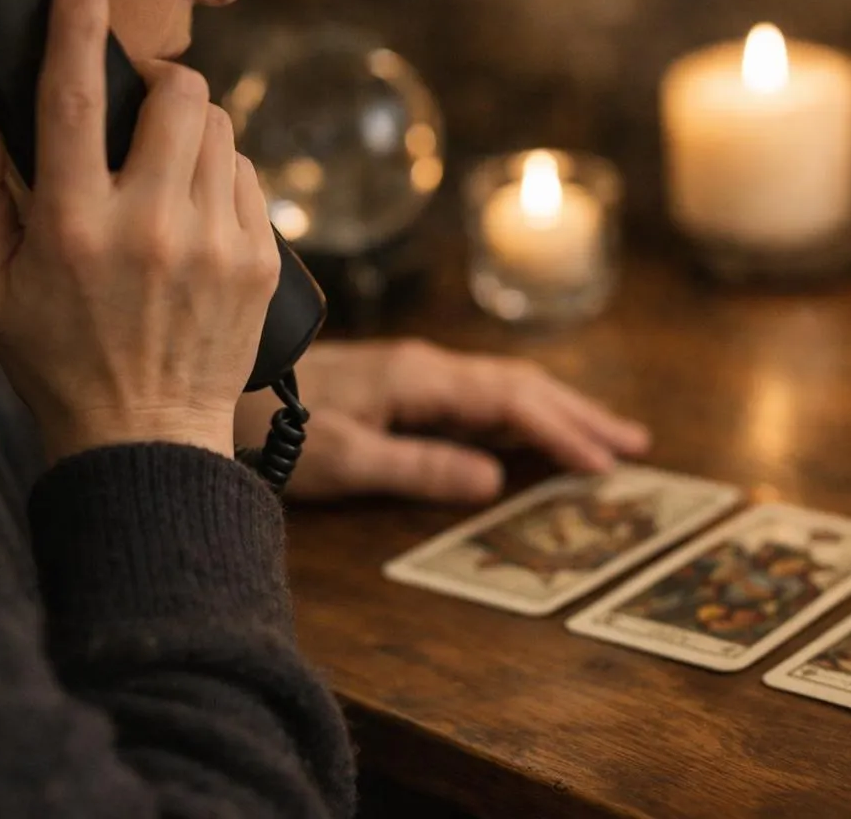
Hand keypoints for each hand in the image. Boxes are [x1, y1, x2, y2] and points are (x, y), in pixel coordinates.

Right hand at [0, 0, 277, 463]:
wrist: (147, 437)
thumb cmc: (56, 357)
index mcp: (75, 226)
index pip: (76, 98)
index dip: (78, 25)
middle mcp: (153, 228)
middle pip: (184, 94)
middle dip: (163, 83)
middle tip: (142, 108)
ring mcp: (217, 245)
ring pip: (224, 131)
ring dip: (194, 133)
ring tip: (165, 177)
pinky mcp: (261, 262)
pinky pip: (252, 178)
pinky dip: (223, 179)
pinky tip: (195, 217)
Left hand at [235, 339, 650, 502]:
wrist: (215, 388)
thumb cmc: (272, 428)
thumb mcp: (345, 459)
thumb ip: (420, 468)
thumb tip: (494, 481)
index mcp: (422, 379)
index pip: (513, 403)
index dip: (564, 432)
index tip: (608, 465)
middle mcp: (427, 367)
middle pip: (522, 386)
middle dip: (580, 414)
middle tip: (635, 445)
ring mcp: (414, 373)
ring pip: (503, 386)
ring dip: (556, 410)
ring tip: (603, 436)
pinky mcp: (399, 385)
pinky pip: (477, 395)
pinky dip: (519, 413)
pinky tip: (528, 430)